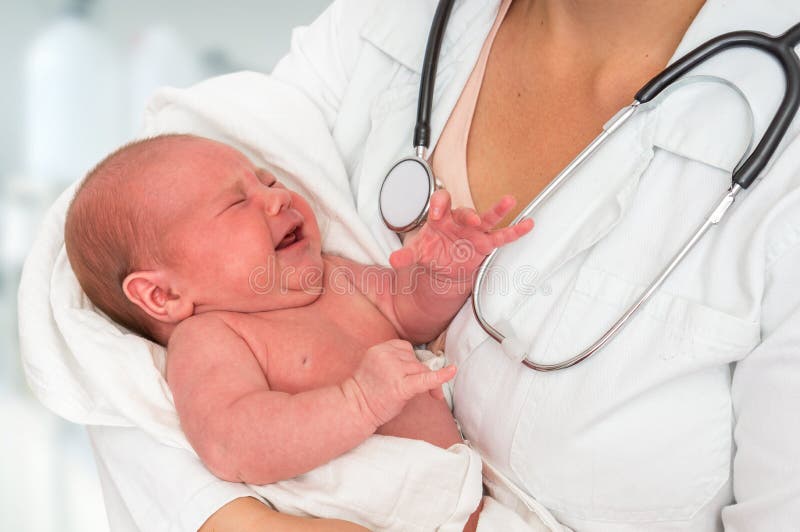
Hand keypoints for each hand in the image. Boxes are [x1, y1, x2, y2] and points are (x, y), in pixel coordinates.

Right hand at [345, 339, 455, 427]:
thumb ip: (395, 361)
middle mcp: (385, 355)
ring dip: (428, 382)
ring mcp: (392, 369)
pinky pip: (424, 378)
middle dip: (421, 373)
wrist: (354, 409)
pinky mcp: (400, 386)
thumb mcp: (377, 367)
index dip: (413, 361)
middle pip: (414, 359)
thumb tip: (424, 365)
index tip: (416, 374)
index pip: (405, 348)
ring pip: (420, 369)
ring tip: (430, 396)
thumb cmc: (368, 392)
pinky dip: (440, 377)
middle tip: (426, 390)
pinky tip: (451, 372)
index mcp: (379, 349)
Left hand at [389, 190, 532, 279]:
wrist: (442, 266)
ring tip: (509, 201)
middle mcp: (459, 221)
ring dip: (497, 211)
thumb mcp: (417, 253)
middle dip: (468, 214)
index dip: (438, 205)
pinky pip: (503, 236)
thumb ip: (406, 256)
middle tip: (471, 219)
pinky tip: (528, 224)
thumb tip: (393, 261)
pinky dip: (515, 231)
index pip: (440, 203)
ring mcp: (475, 232)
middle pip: (465, 211)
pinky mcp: (486, 244)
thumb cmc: (432, 251)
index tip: (435, 214)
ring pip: (488, 218)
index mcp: (441, 217)